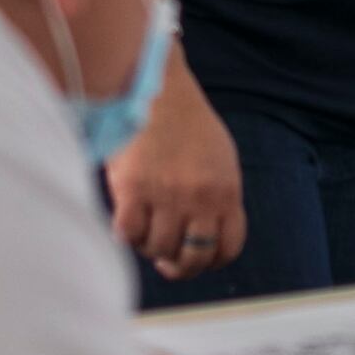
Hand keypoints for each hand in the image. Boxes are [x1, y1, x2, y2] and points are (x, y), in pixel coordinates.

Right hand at [106, 56, 246, 281]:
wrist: (156, 87)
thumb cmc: (186, 122)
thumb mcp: (219, 157)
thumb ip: (217, 194)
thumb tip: (205, 233)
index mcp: (226, 190)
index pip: (228, 249)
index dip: (211, 262)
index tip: (196, 258)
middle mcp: (199, 197)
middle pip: (194, 257)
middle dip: (180, 266)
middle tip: (166, 261)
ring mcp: (166, 194)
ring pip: (159, 249)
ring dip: (150, 248)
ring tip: (145, 233)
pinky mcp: (133, 189)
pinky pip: (129, 234)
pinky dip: (127, 236)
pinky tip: (126, 224)